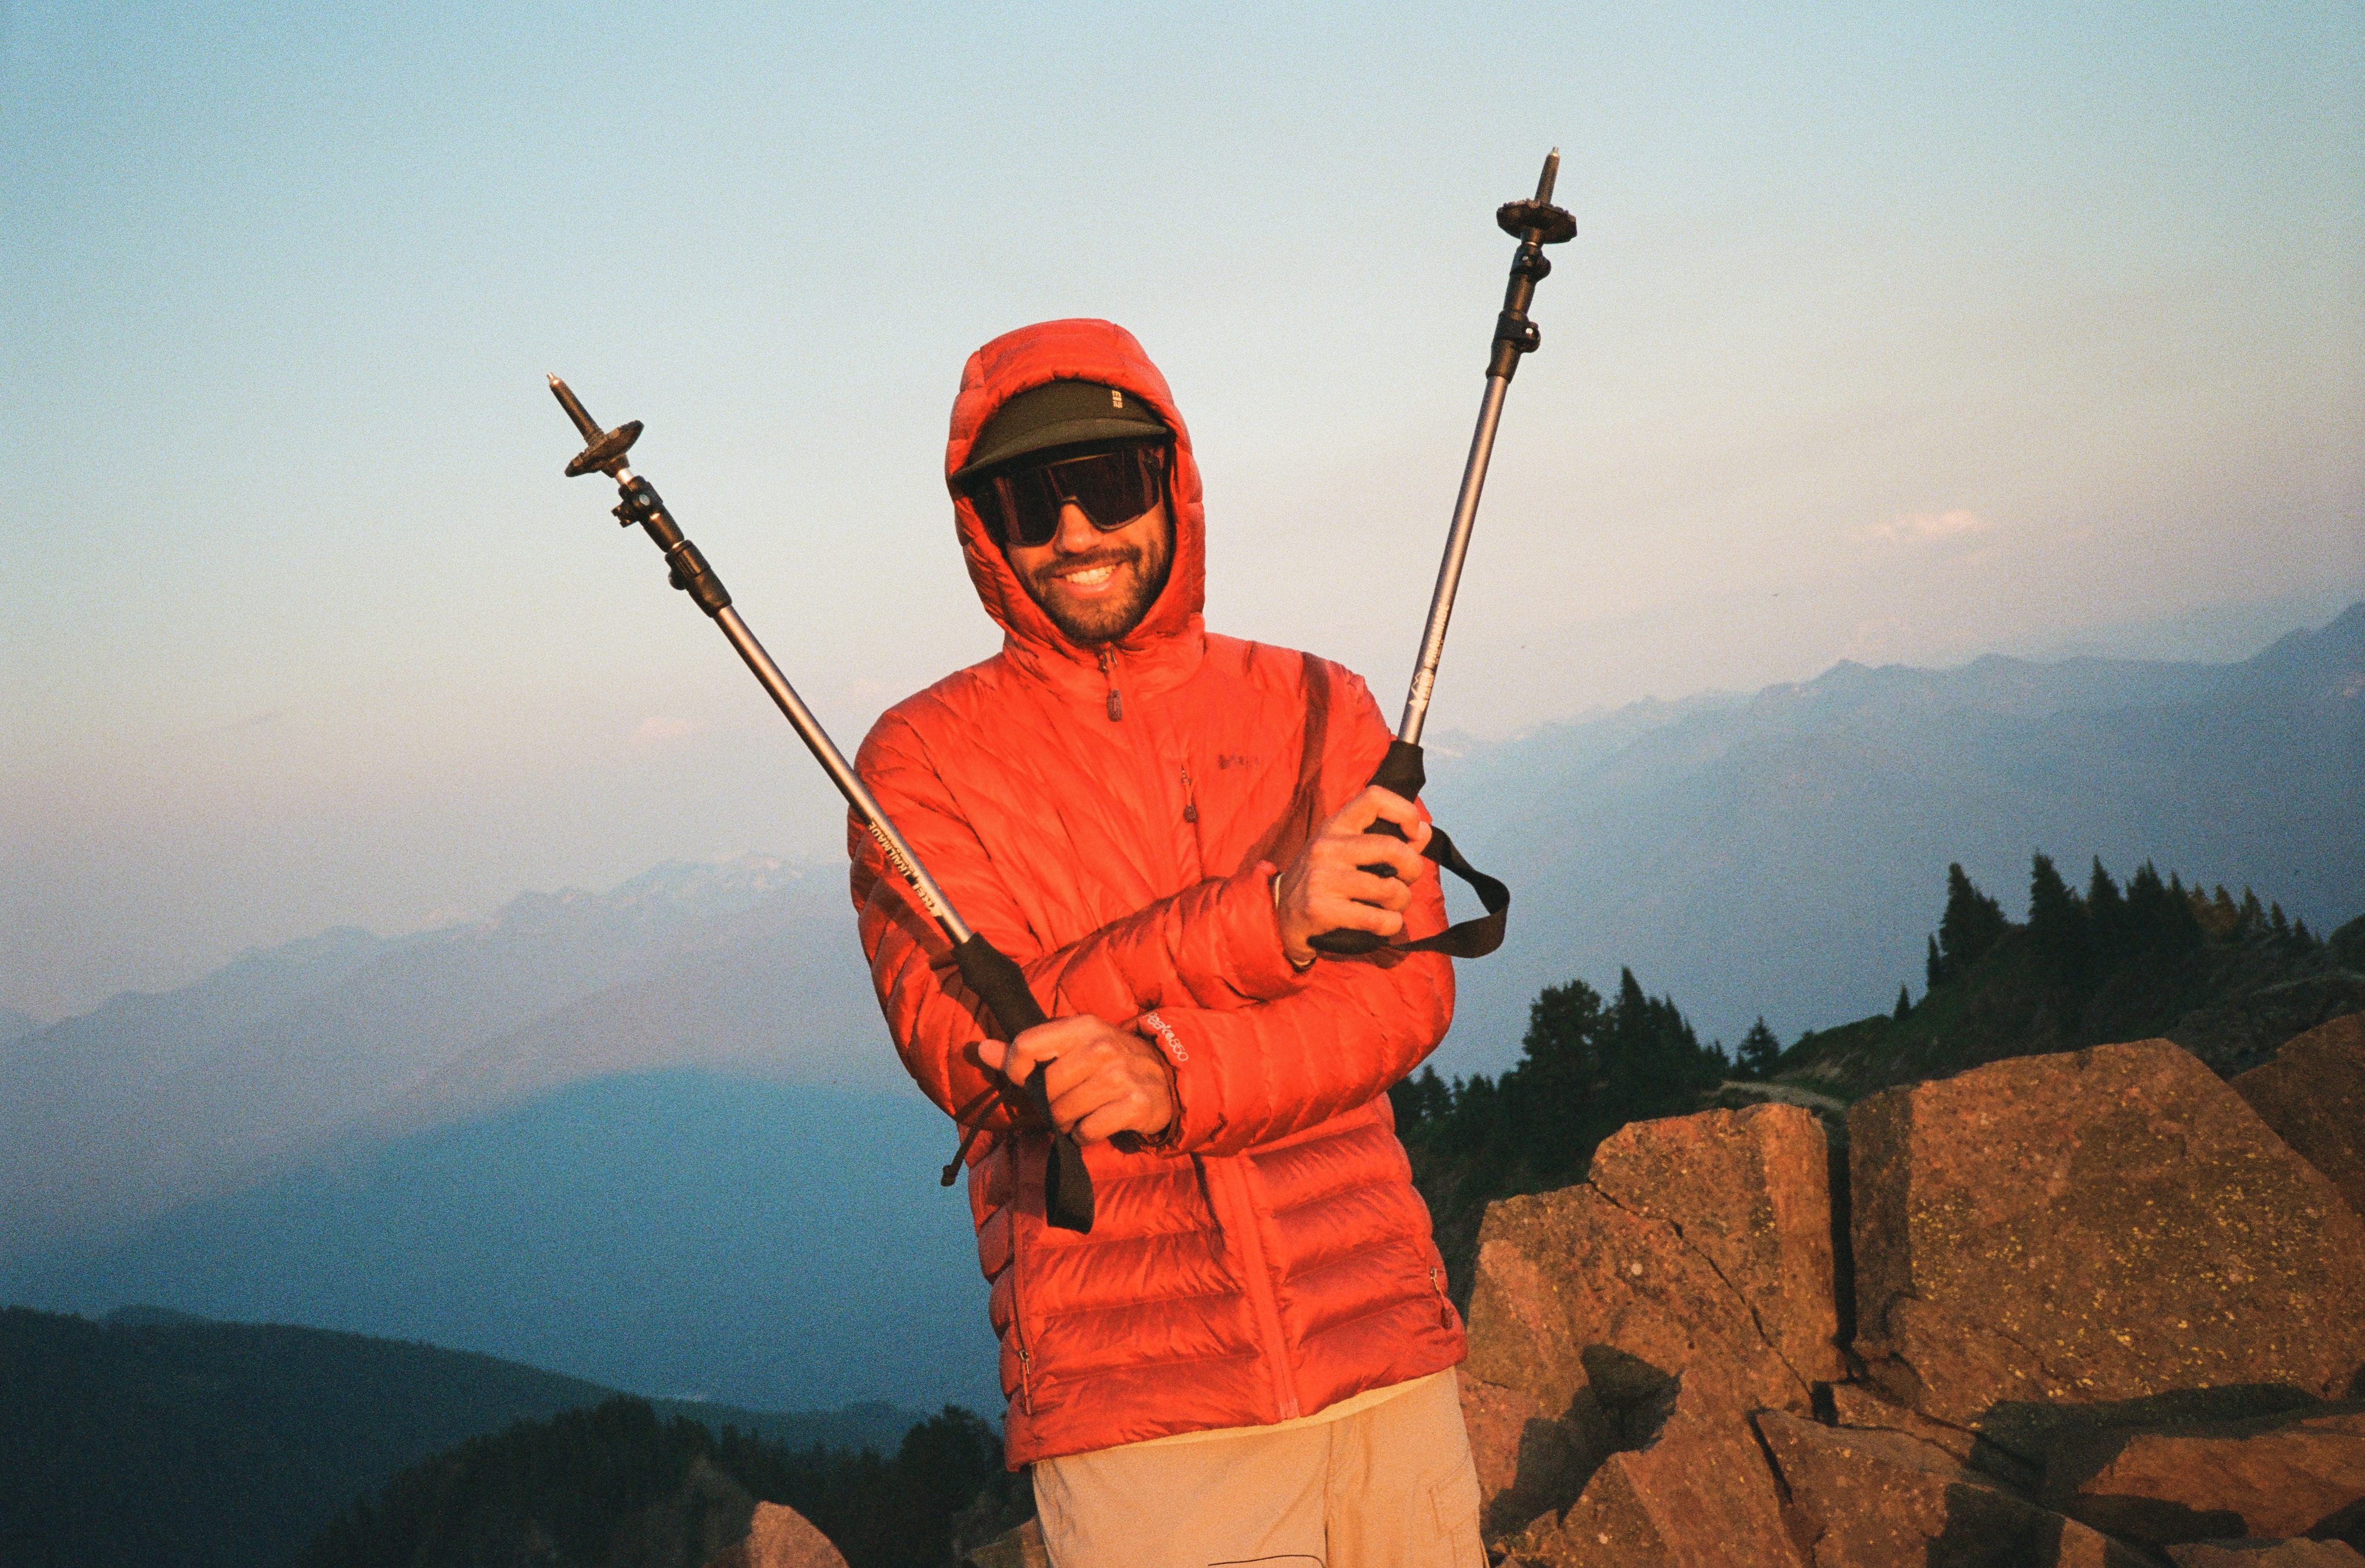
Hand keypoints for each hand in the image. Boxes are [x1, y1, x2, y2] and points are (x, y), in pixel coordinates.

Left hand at [977, 1015, 1174, 1144]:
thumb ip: (1024, 1051)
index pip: (1026, 1045)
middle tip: (1064, 1102)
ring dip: (1067, 1123)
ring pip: (1064, 1113)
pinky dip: (1086, 1135)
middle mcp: (1101, 1047)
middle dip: (1049, 1104)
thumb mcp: (1070, 1047)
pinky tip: (1099, 1122)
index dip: (1014, 1069)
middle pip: (1045, 1089)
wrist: (1165, 1078)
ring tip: (1082, 1113)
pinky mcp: (1135, 1105)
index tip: (1024, 1079)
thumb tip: (980, 1049)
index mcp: (1081, 1026)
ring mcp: (1120, 1076)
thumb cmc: (1108, 1063)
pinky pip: (1088, 1132)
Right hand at [1273, 785, 1432, 965]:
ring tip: (1393, 907)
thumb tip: (1423, 831)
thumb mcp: (1345, 851)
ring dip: (1402, 902)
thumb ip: (1386, 840)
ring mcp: (1322, 878)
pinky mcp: (1321, 909)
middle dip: (1413, 869)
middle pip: (1392, 848)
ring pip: (1389, 889)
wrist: (1278, 914)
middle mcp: (1327, 847)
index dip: (1404, 812)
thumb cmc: (1321, 880)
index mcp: (1335, 826)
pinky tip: (1384, 925)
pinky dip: (1390, 925)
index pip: (1374, 797)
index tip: (1413, 833)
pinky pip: (1376, 919)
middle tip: (1407, 880)